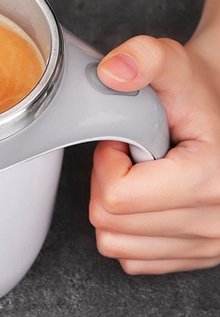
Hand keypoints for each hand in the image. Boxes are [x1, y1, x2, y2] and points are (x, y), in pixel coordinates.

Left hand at [89, 34, 219, 273]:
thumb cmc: (200, 94)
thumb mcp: (174, 63)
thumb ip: (144, 58)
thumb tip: (112, 73)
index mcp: (212, 179)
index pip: (116, 197)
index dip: (107, 162)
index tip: (124, 141)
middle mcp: (217, 222)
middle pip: (110, 223)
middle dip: (108, 183)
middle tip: (131, 156)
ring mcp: (210, 245)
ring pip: (115, 244)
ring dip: (116, 207)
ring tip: (141, 176)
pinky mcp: (198, 257)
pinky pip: (132, 258)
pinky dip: (127, 229)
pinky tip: (146, 200)